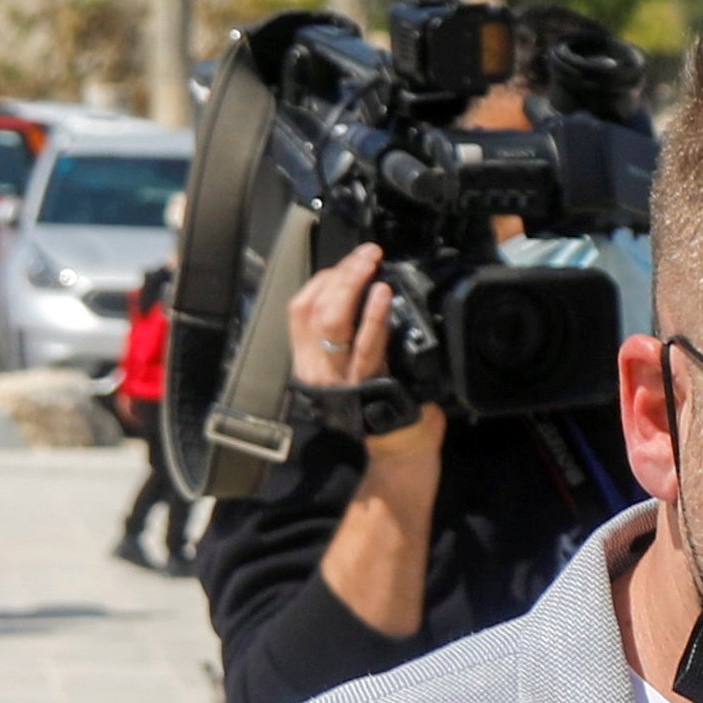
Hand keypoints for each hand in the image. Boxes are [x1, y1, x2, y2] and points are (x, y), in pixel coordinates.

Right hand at [285, 243, 440, 464]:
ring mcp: (339, 379)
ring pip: (332, 322)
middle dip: (339, 274)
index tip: (348, 264)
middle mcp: (316, 369)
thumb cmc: (383, 403)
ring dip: (352, 285)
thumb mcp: (355, 365)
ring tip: (371, 263)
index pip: (301, 309)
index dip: (324, 280)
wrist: (401, 449)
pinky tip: (383, 293)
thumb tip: (363, 290)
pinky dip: (373, 315)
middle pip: (314, 309)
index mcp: (309, 360)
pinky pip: (366, 345)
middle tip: (365, 254)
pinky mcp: (365, 387)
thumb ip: (350, 334)